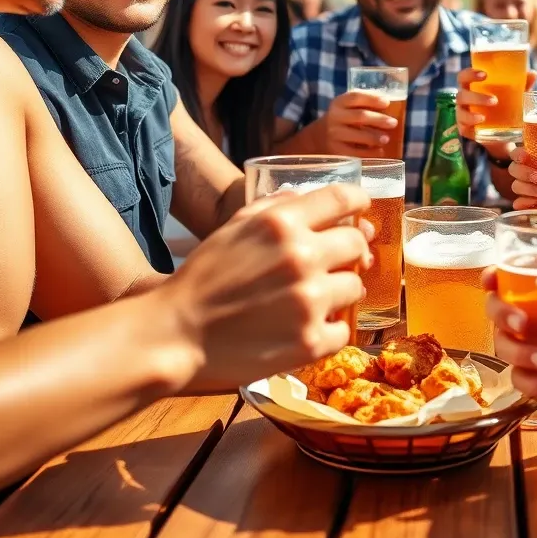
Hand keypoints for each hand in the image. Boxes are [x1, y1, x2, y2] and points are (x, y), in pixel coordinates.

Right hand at [161, 184, 372, 389]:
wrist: (174, 335)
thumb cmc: (201, 279)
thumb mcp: (232, 227)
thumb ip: (273, 207)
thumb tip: (305, 196)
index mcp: (282, 223)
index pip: (342, 198)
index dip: (358, 201)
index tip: (362, 209)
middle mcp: (301, 256)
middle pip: (357, 242)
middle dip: (352, 250)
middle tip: (341, 261)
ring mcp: (309, 301)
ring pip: (356, 286)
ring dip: (341, 291)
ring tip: (318, 299)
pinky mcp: (310, 342)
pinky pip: (344, 330)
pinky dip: (331, 329)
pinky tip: (310, 328)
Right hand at [322, 90, 396, 154]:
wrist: (319, 138)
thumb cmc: (342, 120)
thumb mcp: (347, 108)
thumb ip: (364, 104)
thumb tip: (393, 105)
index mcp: (339, 103)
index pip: (355, 97)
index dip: (372, 99)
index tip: (387, 102)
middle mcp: (334, 117)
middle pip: (360, 116)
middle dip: (379, 119)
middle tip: (393, 123)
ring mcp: (334, 135)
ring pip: (358, 135)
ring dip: (375, 137)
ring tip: (387, 138)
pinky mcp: (336, 152)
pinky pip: (356, 153)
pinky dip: (370, 153)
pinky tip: (380, 152)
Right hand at [455, 66, 536, 153]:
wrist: (503, 133)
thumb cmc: (505, 107)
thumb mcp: (514, 95)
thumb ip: (522, 84)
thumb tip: (533, 73)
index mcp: (472, 87)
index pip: (463, 77)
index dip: (470, 73)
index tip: (484, 74)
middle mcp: (464, 100)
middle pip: (461, 94)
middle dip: (476, 96)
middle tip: (495, 100)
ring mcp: (462, 115)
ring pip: (462, 110)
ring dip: (477, 111)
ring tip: (493, 112)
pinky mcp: (465, 129)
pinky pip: (463, 126)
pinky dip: (471, 122)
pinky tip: (482, 121)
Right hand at [508, 145, 536, 208]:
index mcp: (535, 160)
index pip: (518, 154)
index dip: (517, 154)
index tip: (525, 156)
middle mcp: (527, 174)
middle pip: (513, 170)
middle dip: (523, 173)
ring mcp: (527, 191)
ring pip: (516, 187)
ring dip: (527, 189)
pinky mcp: (530, 206)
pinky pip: (519, 205)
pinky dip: (523, 204)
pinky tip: (532, 205)